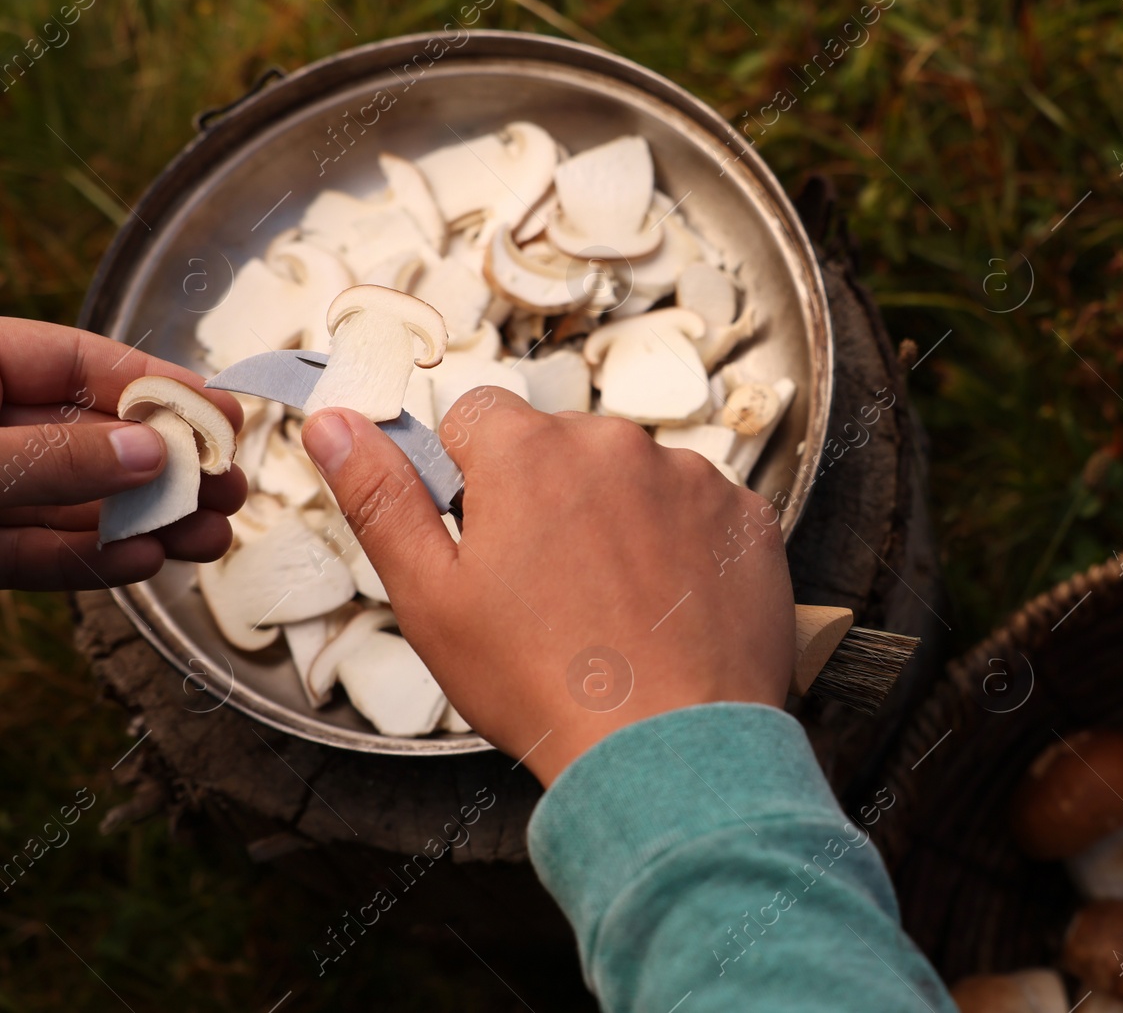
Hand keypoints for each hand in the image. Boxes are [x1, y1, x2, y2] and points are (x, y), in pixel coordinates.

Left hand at [0, 318, 246, 589]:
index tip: (223, 412)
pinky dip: (89, 559)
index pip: (77, 362)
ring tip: (207, 538)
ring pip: (72, 502)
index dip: (156, 384)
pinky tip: (143, 560)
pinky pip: (35, 551)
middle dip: (165, 466)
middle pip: (88, 436)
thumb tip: (150, 453)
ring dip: (143, 522)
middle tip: (229, 487)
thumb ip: (54, 455)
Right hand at [301, 388, 794, 782]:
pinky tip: (667, 610)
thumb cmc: (543, 683)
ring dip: (618, 520)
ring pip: (632, 478)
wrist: (668, 749)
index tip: (483, 541)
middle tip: (545, 590)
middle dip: (546, 498)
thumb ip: (381, 498)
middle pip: (559, 446)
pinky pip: (700, 511)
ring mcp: (692, 477)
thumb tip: (333, 423)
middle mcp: (616, 443)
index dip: (469, 479)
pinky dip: (683, 547)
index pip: (477, 416)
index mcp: (529, 450)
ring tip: (611, 609)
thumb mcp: (431, 598)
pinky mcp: (747, 518)